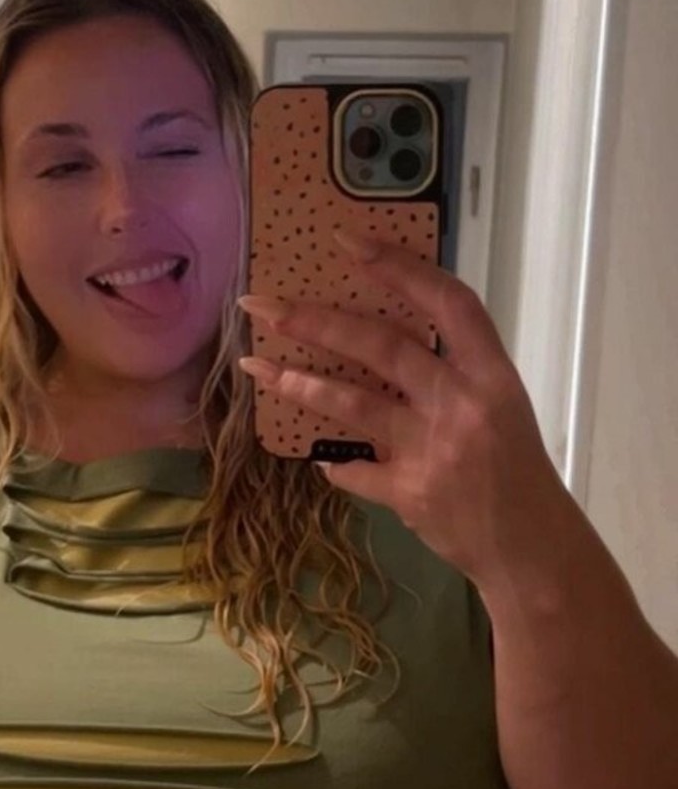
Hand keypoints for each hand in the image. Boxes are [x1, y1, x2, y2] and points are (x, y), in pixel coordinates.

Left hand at [237, 229, 573, 587]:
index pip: (446, 302)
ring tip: (257, 368)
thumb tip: (386, 345)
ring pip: (352, 403)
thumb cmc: (517, 472)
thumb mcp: (502, 408)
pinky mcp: (409, 492)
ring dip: (300, 383)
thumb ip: (454, 375)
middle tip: (264, 306)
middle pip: (381, 345)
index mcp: (492, 374)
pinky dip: (336, 465)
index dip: (396, 267)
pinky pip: (354, 471)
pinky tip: (322, 460)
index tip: (345, 242)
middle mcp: (462, 403)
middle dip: (315, 321)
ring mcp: (432, 449)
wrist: (530, 547)